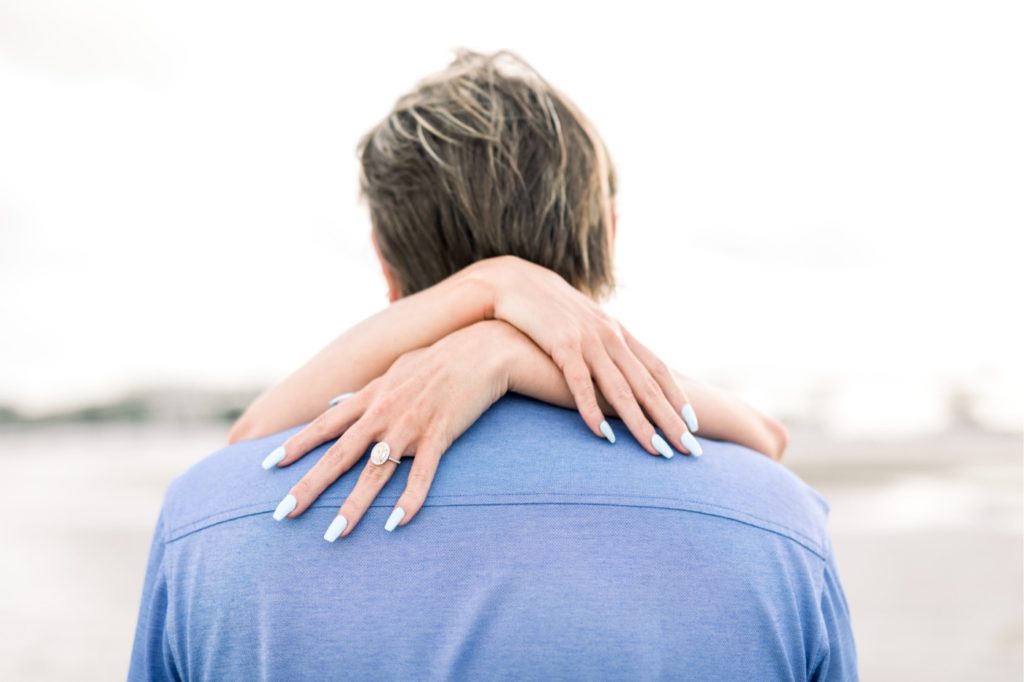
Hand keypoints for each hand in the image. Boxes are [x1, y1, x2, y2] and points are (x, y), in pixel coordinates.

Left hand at [264, 321, 514, 538]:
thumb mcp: (396, 369)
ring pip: (374, 473)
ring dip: (353, 506)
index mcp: (370, 397)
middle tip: (282, 514)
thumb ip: (368, 390)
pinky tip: (395, 524)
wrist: (480, 350)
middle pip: (338, 456)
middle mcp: (382, 413)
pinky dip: (408, 500)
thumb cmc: (439, 359)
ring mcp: (409, 426)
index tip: (268, 467)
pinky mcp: (439, 435)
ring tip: (333, 534)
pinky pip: (421, 474)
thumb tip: (341, 401)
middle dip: (308, 486)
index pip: (324, 425)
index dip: (295, 446)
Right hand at [464, 256, 701, 457]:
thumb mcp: (584, 325)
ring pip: (621, 389)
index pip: (658, 368)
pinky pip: (580, 383)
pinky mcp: (562, 345)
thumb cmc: (549, 310)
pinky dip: (592, 410)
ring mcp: (588, 341)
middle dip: (670, 420)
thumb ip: (603, 347)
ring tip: (658, 451)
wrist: (514, 281)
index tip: (694, 424)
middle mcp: (610, 337)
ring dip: (641, 423)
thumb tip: (617, 374)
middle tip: (691, 450)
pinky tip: (603, 434)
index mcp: (619, 333)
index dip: (677, 396)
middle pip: (648, 385)